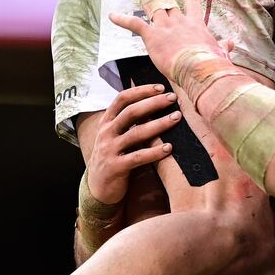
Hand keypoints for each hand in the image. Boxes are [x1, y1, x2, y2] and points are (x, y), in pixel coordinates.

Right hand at [87, 84, 180, 204]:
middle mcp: (106, 133)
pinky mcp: (116, 167)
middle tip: (173, 98)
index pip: (122, 99)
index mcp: (107, 122)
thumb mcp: (115, 136)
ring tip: (176, 118)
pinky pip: (138, 157)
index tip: (161, 87)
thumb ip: (128, 121)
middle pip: (131, 112)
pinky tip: (169, 148)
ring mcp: (109, 150)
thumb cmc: (113, 157)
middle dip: (153, 103)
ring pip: (136, 133)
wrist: (97, 187)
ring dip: (159, 124)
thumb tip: (154, 101)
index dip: (141, 91)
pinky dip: (154, 152)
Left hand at [109, 0, 227, 80]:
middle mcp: (179, 21)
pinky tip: (111, 15)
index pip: (191, 4)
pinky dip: (122, 20)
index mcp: (196, 25)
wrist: (199, 68)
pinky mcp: (152, 36)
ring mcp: (165, 26)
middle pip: (166, 0)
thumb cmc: (212, 64)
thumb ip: (224, 47)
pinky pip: (135, 24)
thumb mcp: (221, 54)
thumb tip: (230, 44)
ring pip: (152, 5)